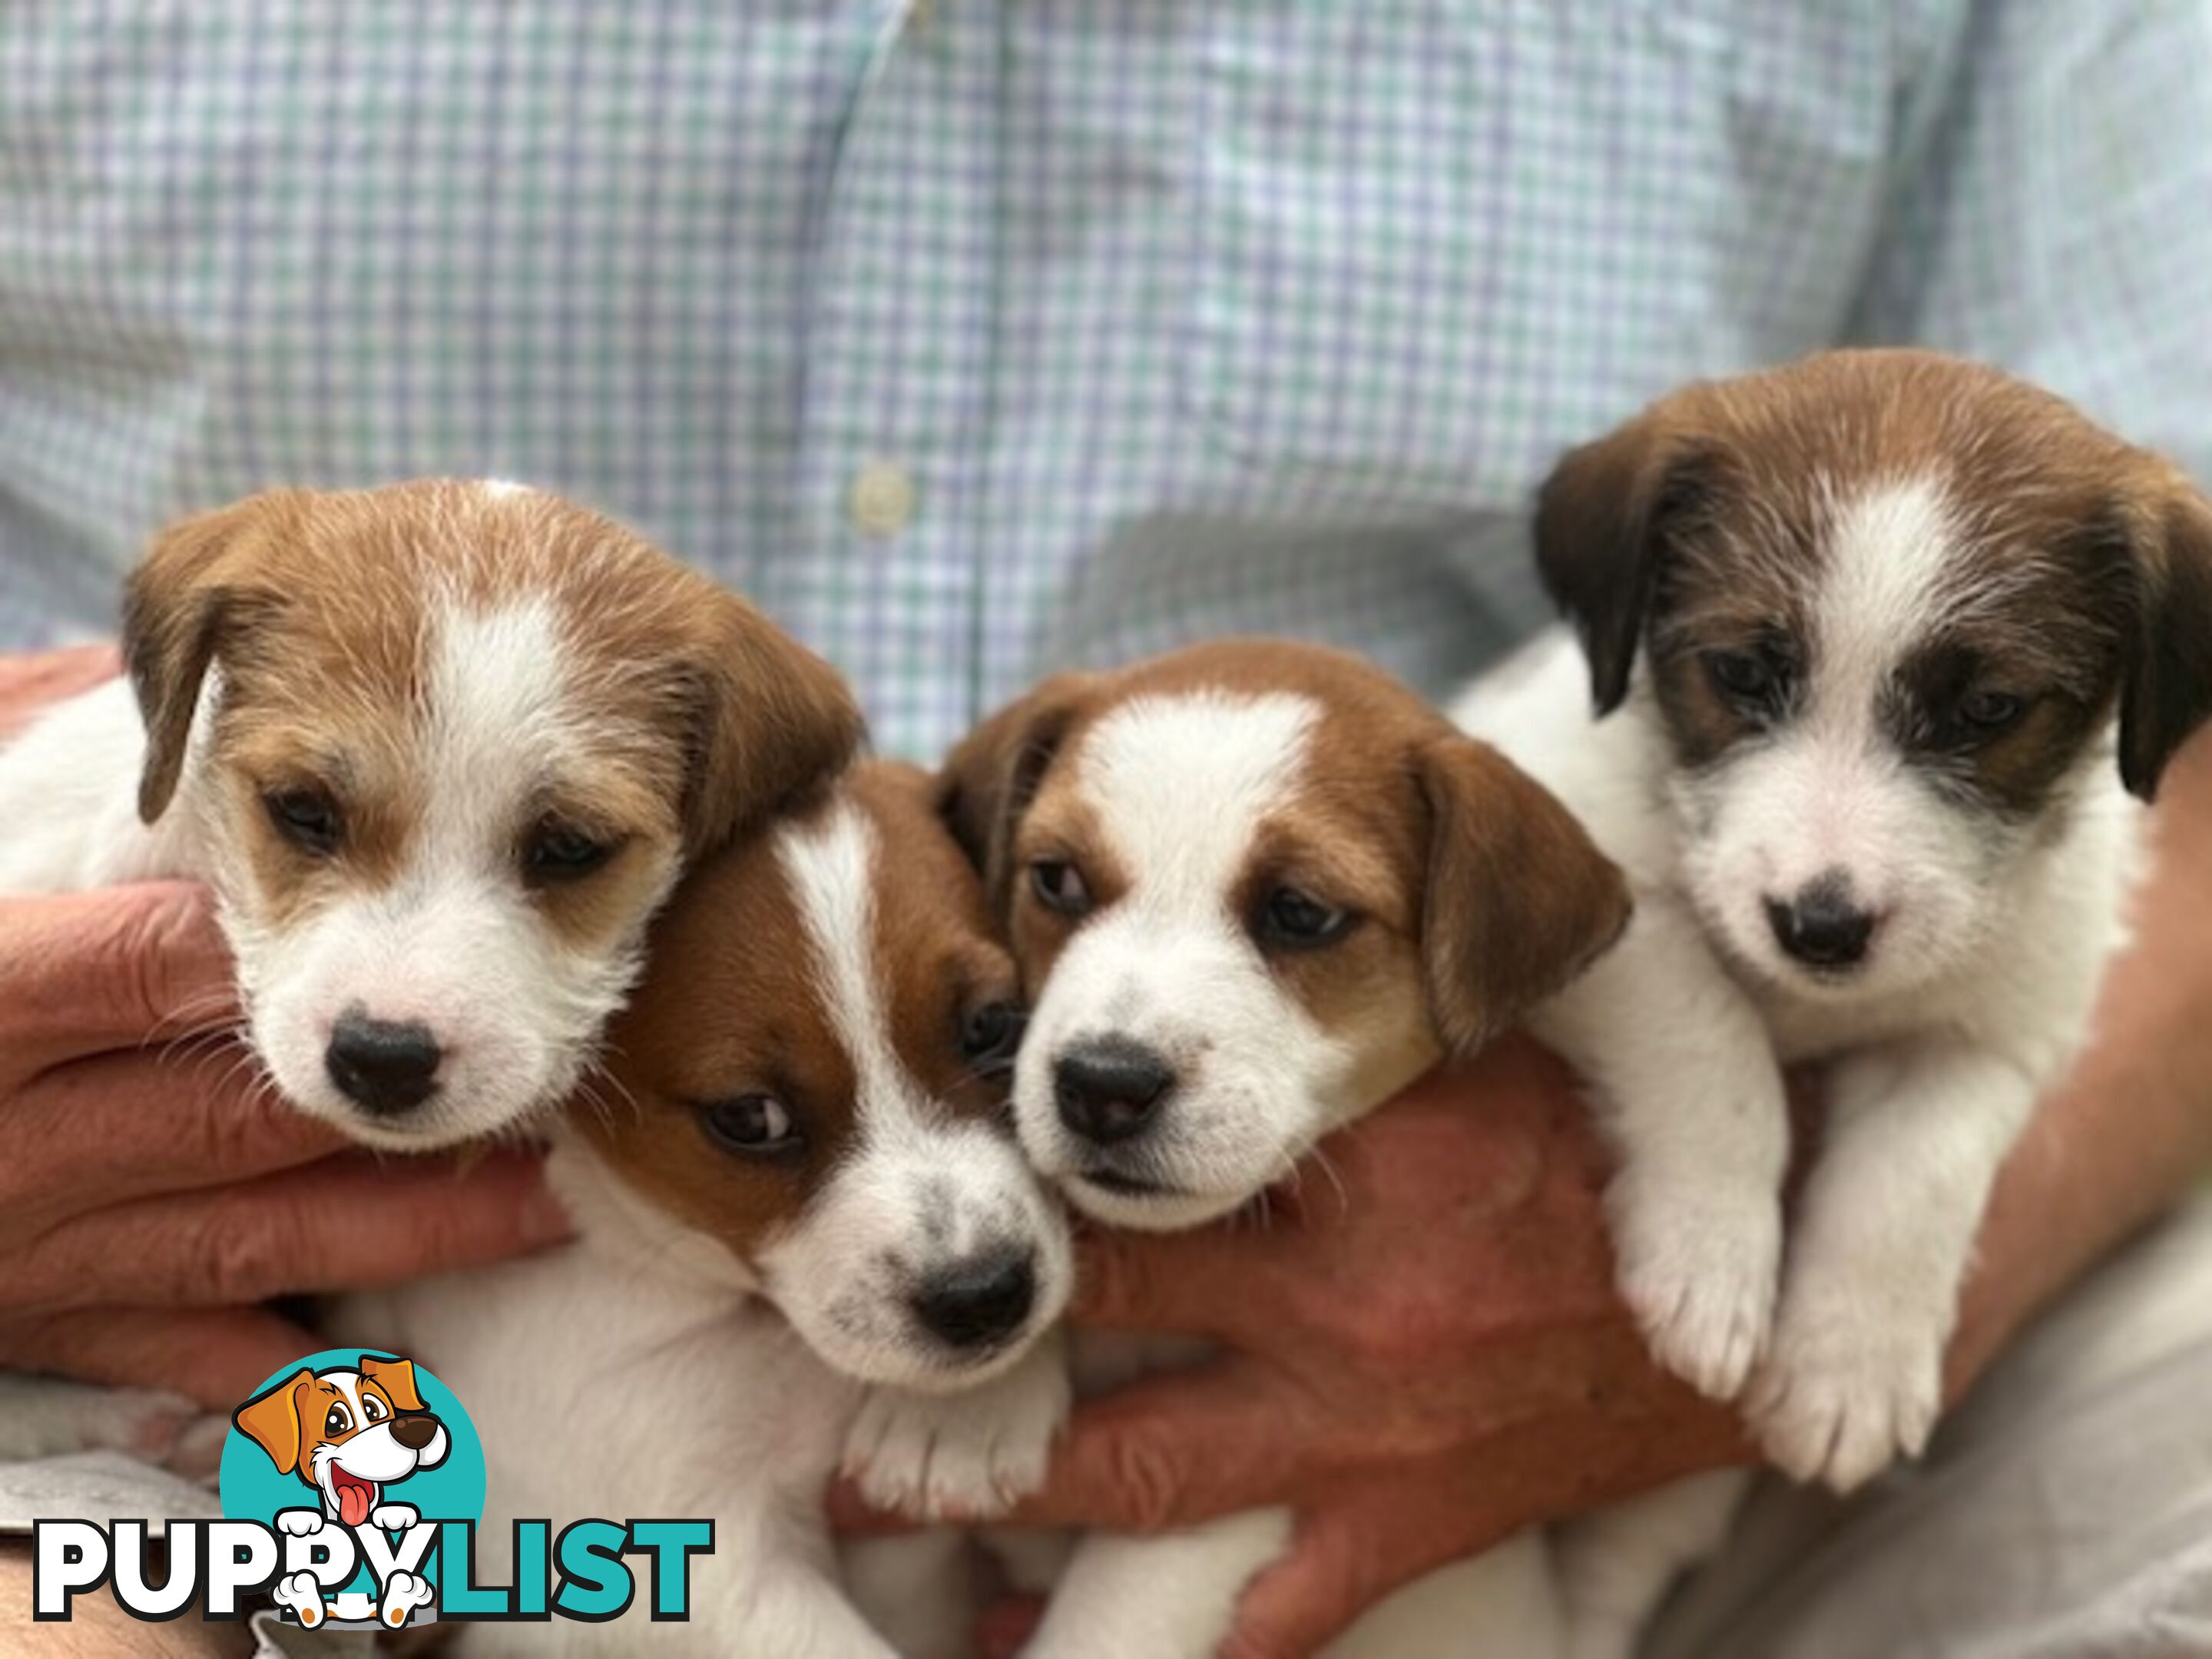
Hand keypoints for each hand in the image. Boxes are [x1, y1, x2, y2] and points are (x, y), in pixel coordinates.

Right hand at [0, 650, 570, 1410]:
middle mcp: (14, 1140)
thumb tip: (109, 675)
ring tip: (536, 1207)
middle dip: (390, 1102)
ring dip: (395, 1229)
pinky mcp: (41, 1321)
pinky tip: (385, 1387)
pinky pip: (170, 1352)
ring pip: (243, 1232)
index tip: (399, 923)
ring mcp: (33, 1245)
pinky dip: (276, 1371)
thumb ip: (6, 763)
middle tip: (534, 1074)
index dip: (266, 948)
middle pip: (225, 1112)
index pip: (133, 967)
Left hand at [956, 726, 2211, 1658]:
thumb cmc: (1613, 1137)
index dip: (1018, 1176)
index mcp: (1342, 1163)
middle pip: (1096, 1325)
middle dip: (974, 1342)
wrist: (1764, 1277)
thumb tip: (1222, 994)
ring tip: (900, 1501)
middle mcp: (1328, 1298)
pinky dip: (1193, 1633)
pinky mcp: (1417, 1514)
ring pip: (1146, 1472)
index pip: (1133, 1165)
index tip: (926, 1174)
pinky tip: (1068, 1650)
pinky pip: (1285, 1600)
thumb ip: (1345, 1017)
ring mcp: (1363, 1423)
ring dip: (1020, 1494)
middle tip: (860, 1348)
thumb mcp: (1476, 1053)